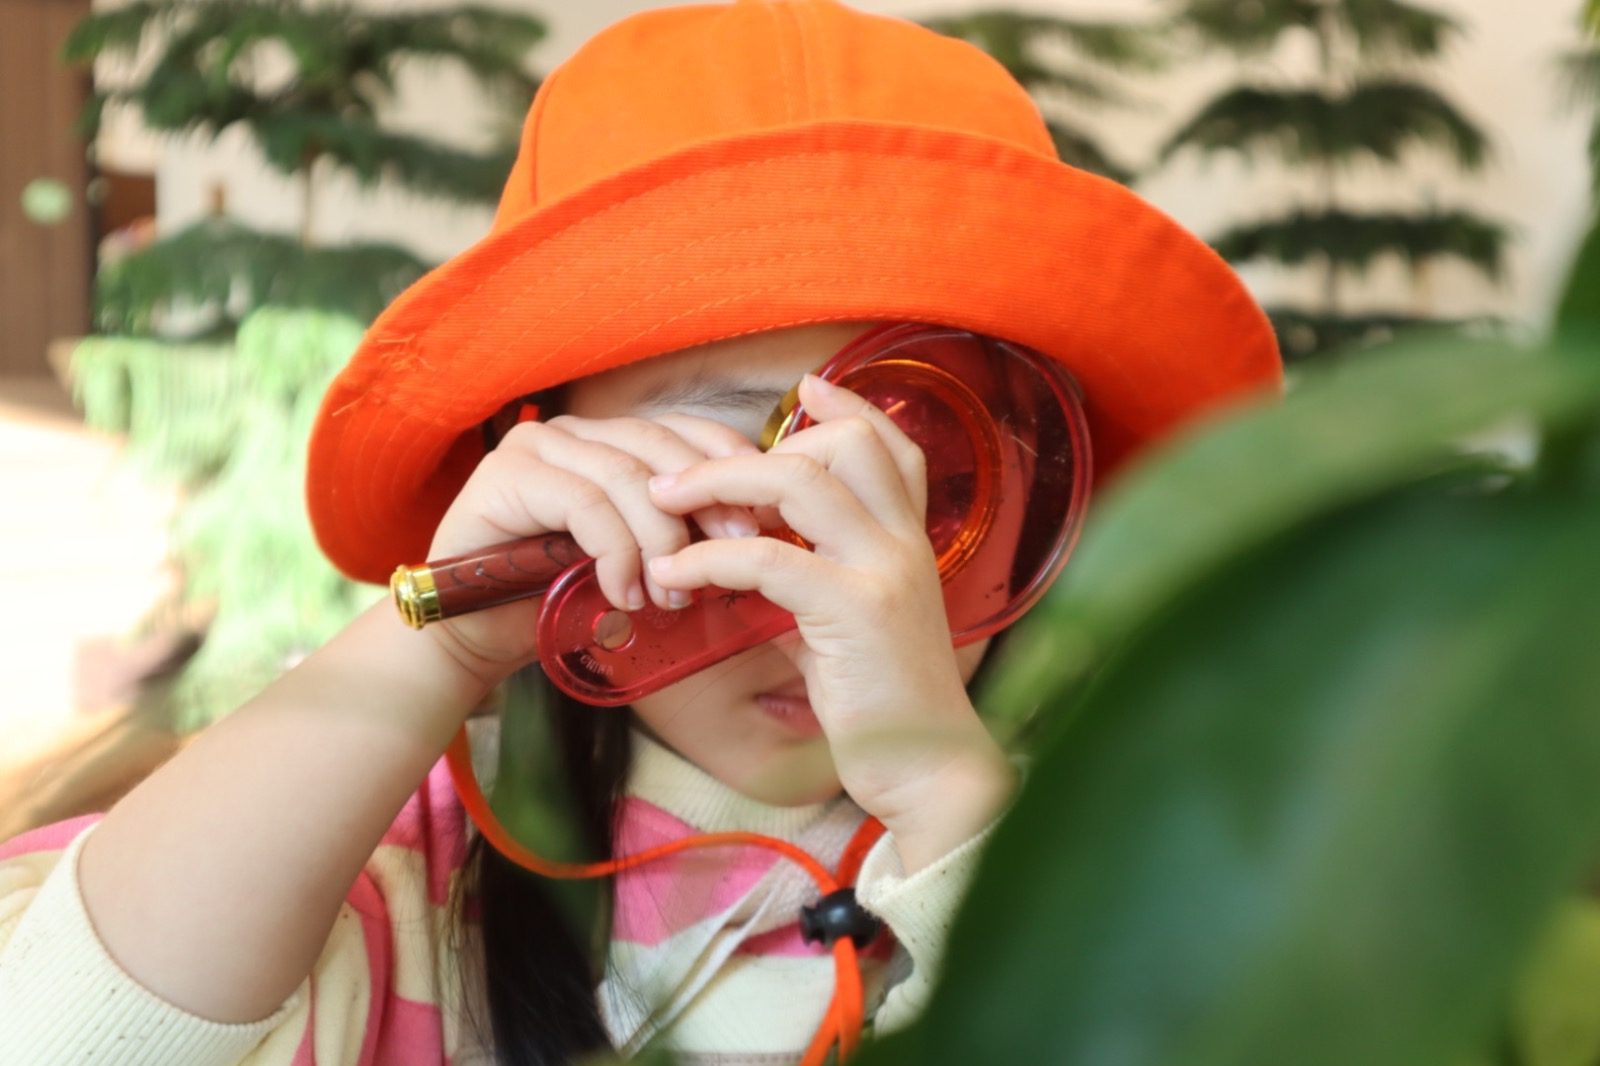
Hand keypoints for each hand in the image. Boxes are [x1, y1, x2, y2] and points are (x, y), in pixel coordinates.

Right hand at [423, 411, 762, 690]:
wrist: (473, 636)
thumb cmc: (558, 600)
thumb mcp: (634, 562)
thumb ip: (676, 536)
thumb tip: (751, 535)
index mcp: (610, 441)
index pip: (686, 431)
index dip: (729, 468)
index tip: (763, 521)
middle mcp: (575, 433)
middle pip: (661, 447)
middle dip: (707, 503)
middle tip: (735, 554)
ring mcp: (538, 447)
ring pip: (626, 476)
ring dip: (660, 541)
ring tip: (673, 596)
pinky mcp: (508, 474)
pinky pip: (585, 504)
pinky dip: (615, 552)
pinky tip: (625, 594)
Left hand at [644, 374, 1015, 857]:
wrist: (930, 771)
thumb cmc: (886, 704)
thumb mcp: (855, 627)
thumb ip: (818, 585)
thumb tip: (759, 567)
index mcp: (911, 541)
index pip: (893, 445)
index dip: (850, 406)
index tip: (805, 389)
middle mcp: (906, 543)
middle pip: (844, 445)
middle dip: (755, 449)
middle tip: (685, 474)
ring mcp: (886, 572)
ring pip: (802, 481)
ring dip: (720, 483)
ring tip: (663, 503)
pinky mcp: (856, 612)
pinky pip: (769, 558)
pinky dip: (709, 556)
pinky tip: (675, 573)